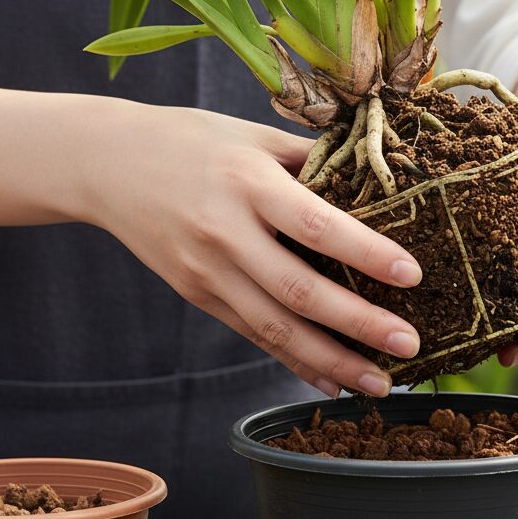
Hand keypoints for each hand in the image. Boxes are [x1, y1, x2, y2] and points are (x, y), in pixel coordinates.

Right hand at [85, 105, 423, 397]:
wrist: (105, 164)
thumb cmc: (189, 140)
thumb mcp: (250, 135)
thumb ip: (309, 160)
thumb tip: (377, 178)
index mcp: (246, 182)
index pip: (315, 224)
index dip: (365, 253)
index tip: (412, 275)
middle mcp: (225, 233)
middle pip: (298, 291)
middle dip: (358, 324)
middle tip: (409, 345)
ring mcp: (207, 271)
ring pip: (275, 329)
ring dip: (331, 361)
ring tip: (379, 383)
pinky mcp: (197, 295)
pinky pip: (252, 335)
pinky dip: (293, 361)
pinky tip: (329, 381)